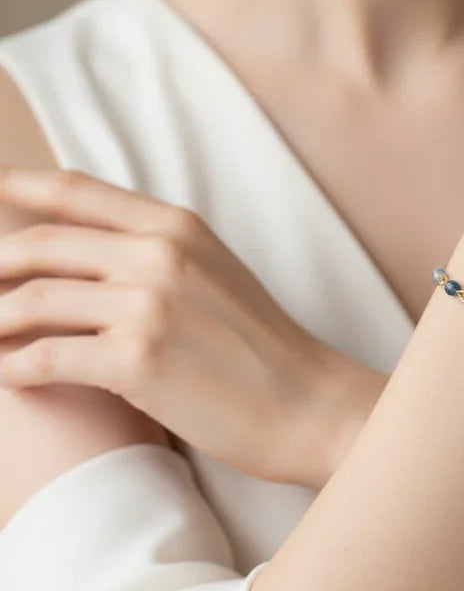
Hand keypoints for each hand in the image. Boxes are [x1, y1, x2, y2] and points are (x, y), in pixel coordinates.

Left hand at [0, 166, 373, 488]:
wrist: (305, 403)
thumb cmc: (258, 346)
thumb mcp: (212, 272)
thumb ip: (154, 250)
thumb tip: (86, 250)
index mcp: (175, 226)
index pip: (76, 192)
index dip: (19, 187)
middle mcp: (158, 253)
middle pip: (40, 245)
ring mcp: (147, 304)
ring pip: (33, 300)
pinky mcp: (136, 360)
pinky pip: (45, 356)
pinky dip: (12, 367)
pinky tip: (7, 376)